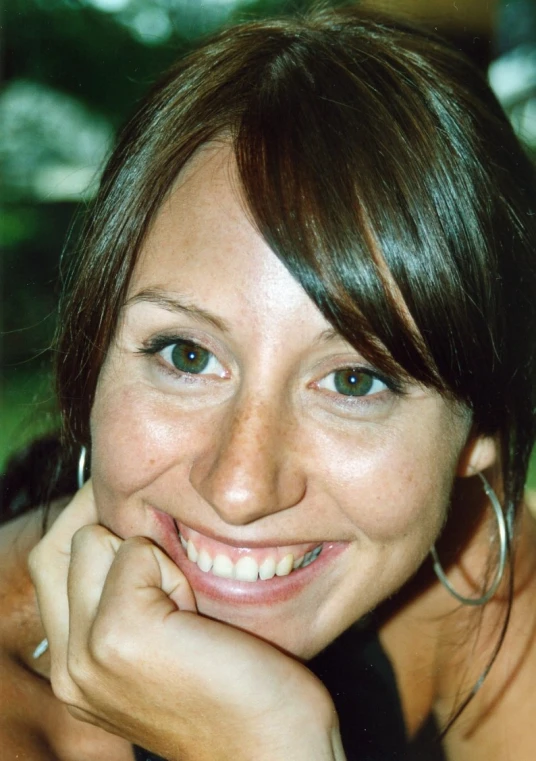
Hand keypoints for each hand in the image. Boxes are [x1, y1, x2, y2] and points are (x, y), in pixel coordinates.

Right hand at [29, 484, 344, 760]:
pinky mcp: (117, 634)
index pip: (52, 562)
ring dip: (148, 561)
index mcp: (73, 667)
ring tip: (185, 612)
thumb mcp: (163, 644)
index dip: (95, 533)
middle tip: (174, 593)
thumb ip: (122, 599)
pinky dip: (173, 572)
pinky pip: (136, 550)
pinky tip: (196, 621)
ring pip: (93, 539)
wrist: (273, 752)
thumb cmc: (237, 695)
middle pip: (60, 545)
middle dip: (117, 544)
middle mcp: (67, 665)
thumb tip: (120, 527)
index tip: (144, 538)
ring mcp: (85, 652)